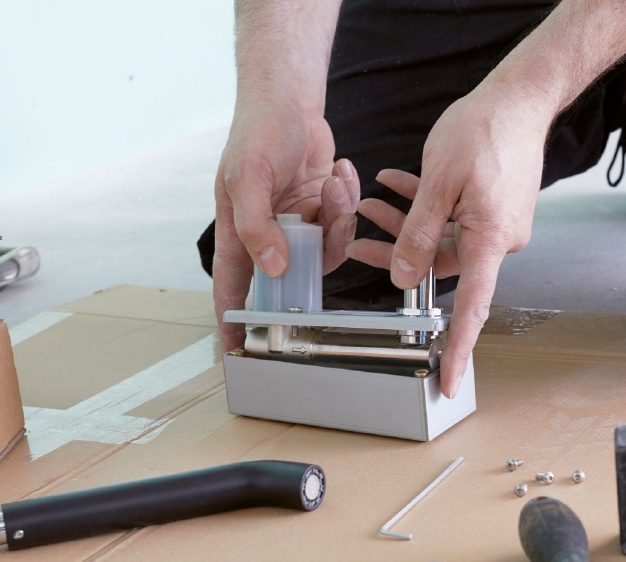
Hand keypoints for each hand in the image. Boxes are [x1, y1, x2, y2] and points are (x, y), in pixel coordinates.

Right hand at [213, 108, 358, 351]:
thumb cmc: (257, 132)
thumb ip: (258, 225)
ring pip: (328, 247)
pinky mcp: (321, 208)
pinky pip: (342, 223)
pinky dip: (346, 199)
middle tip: (326, 219)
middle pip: (296, 270)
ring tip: (332, 181)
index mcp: (239, 230)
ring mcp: (297, 222)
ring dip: (338, 216)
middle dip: (319, 251)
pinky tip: (339, 171)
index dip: (234, 320)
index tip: (237, 350)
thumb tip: (274, 267)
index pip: (232, 286)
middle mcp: (269, 233)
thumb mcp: (249, 176)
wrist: (289, 101)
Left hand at [348, 89, 550, 397]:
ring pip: (439, 238)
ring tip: (366, 204)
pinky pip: (450, 219)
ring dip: (403, 225)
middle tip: (357, 246)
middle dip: (397, 256)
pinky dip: (422, 208)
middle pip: (440, 266)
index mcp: (490, 240)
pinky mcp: (490, 208)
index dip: (458, 348)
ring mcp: (495, 224)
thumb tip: (404, 276)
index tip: (449, 379)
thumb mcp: (439, 182)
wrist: (520, 97)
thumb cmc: (486, 130)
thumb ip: (418, 232)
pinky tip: (395, 188)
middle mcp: (497, 240)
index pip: (472, 308)